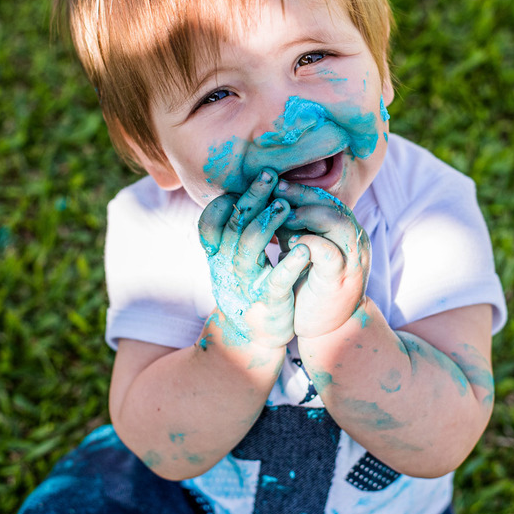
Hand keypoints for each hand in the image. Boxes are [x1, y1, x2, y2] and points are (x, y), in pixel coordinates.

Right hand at [198, 170, 310, 348]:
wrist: (254, 338)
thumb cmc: (248, 288)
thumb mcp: (234, 260)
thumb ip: (235, 232)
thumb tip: (241, 192)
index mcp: (219, 256)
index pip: (209, 223)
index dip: (225, 201)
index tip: (246, 179)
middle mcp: (227, 268)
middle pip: (232, 227)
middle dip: (250, 198)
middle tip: (268, 175)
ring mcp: (246, 285)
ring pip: (248, 249)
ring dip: (266, 223)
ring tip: (285, 205)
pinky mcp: (268, 302)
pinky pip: (276, 280)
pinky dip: (289, 264)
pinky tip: (303, 249)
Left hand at [271, 180, 369, 338]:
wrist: (329, 331)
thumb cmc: (311, 289)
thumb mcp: (303, 252)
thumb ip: (295, 229)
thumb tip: (269, 203)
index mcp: (345, 232)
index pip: (326, 199)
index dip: (300, 189)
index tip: (273, 184)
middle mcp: (354, 241)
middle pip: (334, 204)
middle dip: (302, 195)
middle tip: (274, 191)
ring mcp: (352, 260)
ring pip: (339, 222)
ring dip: (308, 214)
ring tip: (282, 215)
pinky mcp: (341, 280)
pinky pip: (330, 253)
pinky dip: (310, 242)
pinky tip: (290, 241)